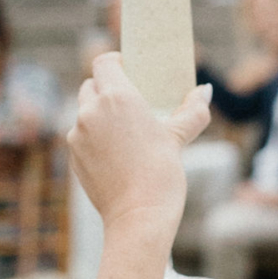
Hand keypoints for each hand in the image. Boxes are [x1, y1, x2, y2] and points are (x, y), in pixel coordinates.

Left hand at [69, 54, 210, 233]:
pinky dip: (95, 137)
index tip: (127, 67)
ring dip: (100, 114)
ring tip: (125, 130)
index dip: (115, 61)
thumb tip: (204, 92)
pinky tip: (117, 154)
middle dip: (107, 88)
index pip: (104, 63)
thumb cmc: (162, 174)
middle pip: (91, 85)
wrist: (139, 217)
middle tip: (130, 100)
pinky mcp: (73, 155)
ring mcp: (78, 133)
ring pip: (85, 112)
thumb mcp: (179, 138)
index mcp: (117, 98)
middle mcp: (91, 111)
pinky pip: (82, 136)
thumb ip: (192, 111)